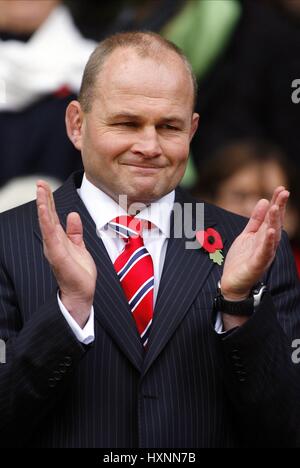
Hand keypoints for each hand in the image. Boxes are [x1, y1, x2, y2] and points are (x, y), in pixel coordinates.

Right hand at [37, 180, 96, 327]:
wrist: (81, 292)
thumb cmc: (79, 272)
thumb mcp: (79, 246)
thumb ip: (74, 232)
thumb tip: (73, 214)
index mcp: (58, 239)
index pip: (52, 216)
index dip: (49, 201)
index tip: (45, 186)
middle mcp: (53, 241)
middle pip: (47, 216)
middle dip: (44, 198)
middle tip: (39, 182)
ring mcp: (53, 247)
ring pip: (47, 222)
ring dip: (44, 205)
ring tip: (40, 190)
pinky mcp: (57, 253)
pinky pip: (51, 234)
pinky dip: (47, 220)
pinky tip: (45, 208)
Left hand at [221, 186, 288, 300]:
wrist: (233, 282)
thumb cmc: (241, 259)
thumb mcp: (247, 235)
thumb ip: (255, 220)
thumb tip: (264, 200)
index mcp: (265, 236)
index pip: (272, 217)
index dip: (276, 203)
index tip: (280, 188)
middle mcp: (268, 244)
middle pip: (274, 223)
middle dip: (279, 207)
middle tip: (283, 192)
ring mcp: (264, 254)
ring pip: (271, 235)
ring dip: (274, 221)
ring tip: (276, 207)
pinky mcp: (257, 264)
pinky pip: (264, 252)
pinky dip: (269, 242)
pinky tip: (271, 231)